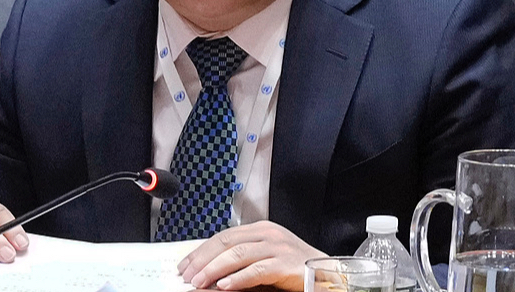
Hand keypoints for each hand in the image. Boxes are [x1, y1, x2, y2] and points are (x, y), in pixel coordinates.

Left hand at [177, 221, 325, 290]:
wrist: (330, 274)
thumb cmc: (297, 268)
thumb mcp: (265, 258)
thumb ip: (242, 261)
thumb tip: (211, 272)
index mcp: (261, 230)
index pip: (223, 236)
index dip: (201, 250)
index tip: (185, 264)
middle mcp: (268, 234)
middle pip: (226, 242)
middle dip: (202, 259)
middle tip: (187, 275)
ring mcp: (277, 247)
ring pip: (237, 254)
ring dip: (214, 269)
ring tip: (199, 281)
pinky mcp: (285, 264)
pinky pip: (256, 270)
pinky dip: (238, 278)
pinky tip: (224, 285)